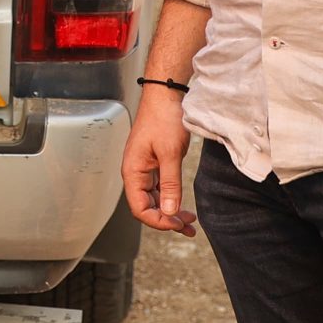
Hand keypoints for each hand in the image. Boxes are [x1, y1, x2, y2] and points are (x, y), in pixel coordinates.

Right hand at [121, 86, 195, 235]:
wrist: (165, 95)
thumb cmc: (163, 119)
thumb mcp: (170, 153)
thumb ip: (170, 184)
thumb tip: (169, 211)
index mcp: (132, 171)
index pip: (140, 208)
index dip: (158, 221)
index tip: (178, 225)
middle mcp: (135, 173)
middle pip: (146, 207)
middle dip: (166, 220)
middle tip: (188, 227)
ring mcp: (144, 169)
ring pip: (154, 199)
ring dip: (170, 211)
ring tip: (190, 221)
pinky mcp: (154, 164)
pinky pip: (159, 189)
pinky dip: (171, 199)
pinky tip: (182, 204)